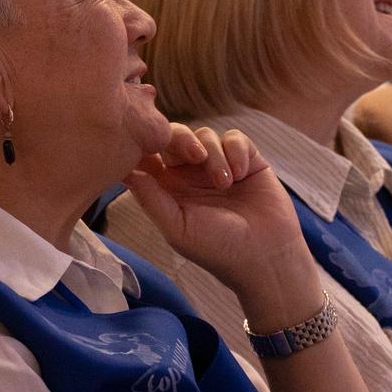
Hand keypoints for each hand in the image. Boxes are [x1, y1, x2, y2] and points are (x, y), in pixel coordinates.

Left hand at [124, 126, 316, 329]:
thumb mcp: (177, 228)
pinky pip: (235, 138)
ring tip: (226, 183)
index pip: (150, 154)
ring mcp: (219, 165)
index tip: (152, 149)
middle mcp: (190, 174)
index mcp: (168, 188)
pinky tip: (241, 175)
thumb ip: (150, 198)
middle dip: (183, 139)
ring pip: (205, 134)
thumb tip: (124, 171)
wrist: (266, 256)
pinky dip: (236, 151)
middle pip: (176, 136)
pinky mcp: (247, 159)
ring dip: (215, 155)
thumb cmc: (218, 249)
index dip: (148, 145)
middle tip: (196, 156)